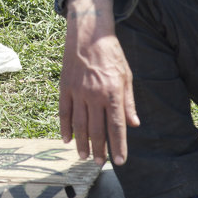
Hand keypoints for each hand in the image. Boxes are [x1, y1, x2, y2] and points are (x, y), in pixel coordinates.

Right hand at [59, 0, 138, 166]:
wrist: (88, 34)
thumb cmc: (111, 54)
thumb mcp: (127, 76)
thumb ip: (129, 102)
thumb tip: (133, 124)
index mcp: (112, 92)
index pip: (116, 126)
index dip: (119, 145)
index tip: (120, 161)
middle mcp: (94, 95)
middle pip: (96, 129)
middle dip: (100, 149)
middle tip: (100, 163)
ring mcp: (77, 92)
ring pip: (79, 124)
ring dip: (82, 143)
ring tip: (84, 156)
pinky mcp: (65, 88)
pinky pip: (63, 112)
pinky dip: (64, 128)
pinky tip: (66, 139)